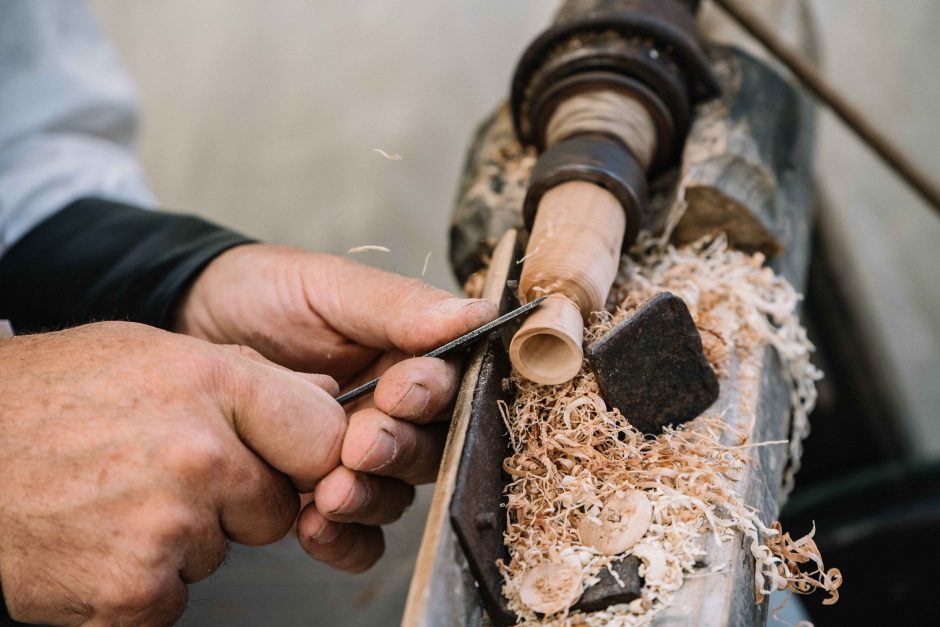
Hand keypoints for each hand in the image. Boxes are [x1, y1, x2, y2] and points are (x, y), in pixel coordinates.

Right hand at [0, 322, 343, 625]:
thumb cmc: (48, 397)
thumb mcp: (151, 354)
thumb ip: (248, 374)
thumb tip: (325, 392)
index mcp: (211, 386)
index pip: (322, 436)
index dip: (304, 453)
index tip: (283, 459)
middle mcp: (198, 457)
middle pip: (274, 507)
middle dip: (235, 502)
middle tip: (167, 478)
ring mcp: (167, 530)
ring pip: (220, 554)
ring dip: (183, 541)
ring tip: (118, 501)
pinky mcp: (133, 594)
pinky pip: (174, 599)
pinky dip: (141, 583)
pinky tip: (98, 541)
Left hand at [172, 244, 496, 570]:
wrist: (185, 321)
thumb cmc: (261, 293)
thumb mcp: (328, 286)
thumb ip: (398, 307)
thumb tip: (477, 314)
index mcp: (408, 356)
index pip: (448, 387)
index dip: (431, 397)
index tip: (398, 392)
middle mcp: (392, 412)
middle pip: (428, 450)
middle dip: (397, 452)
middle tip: (359, 445)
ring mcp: (355, 457)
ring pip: (394, 496)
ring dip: (370, 500)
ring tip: (331, 493)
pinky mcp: (316, 494)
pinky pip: (355, 537)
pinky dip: (343, 539)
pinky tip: (313, 526)